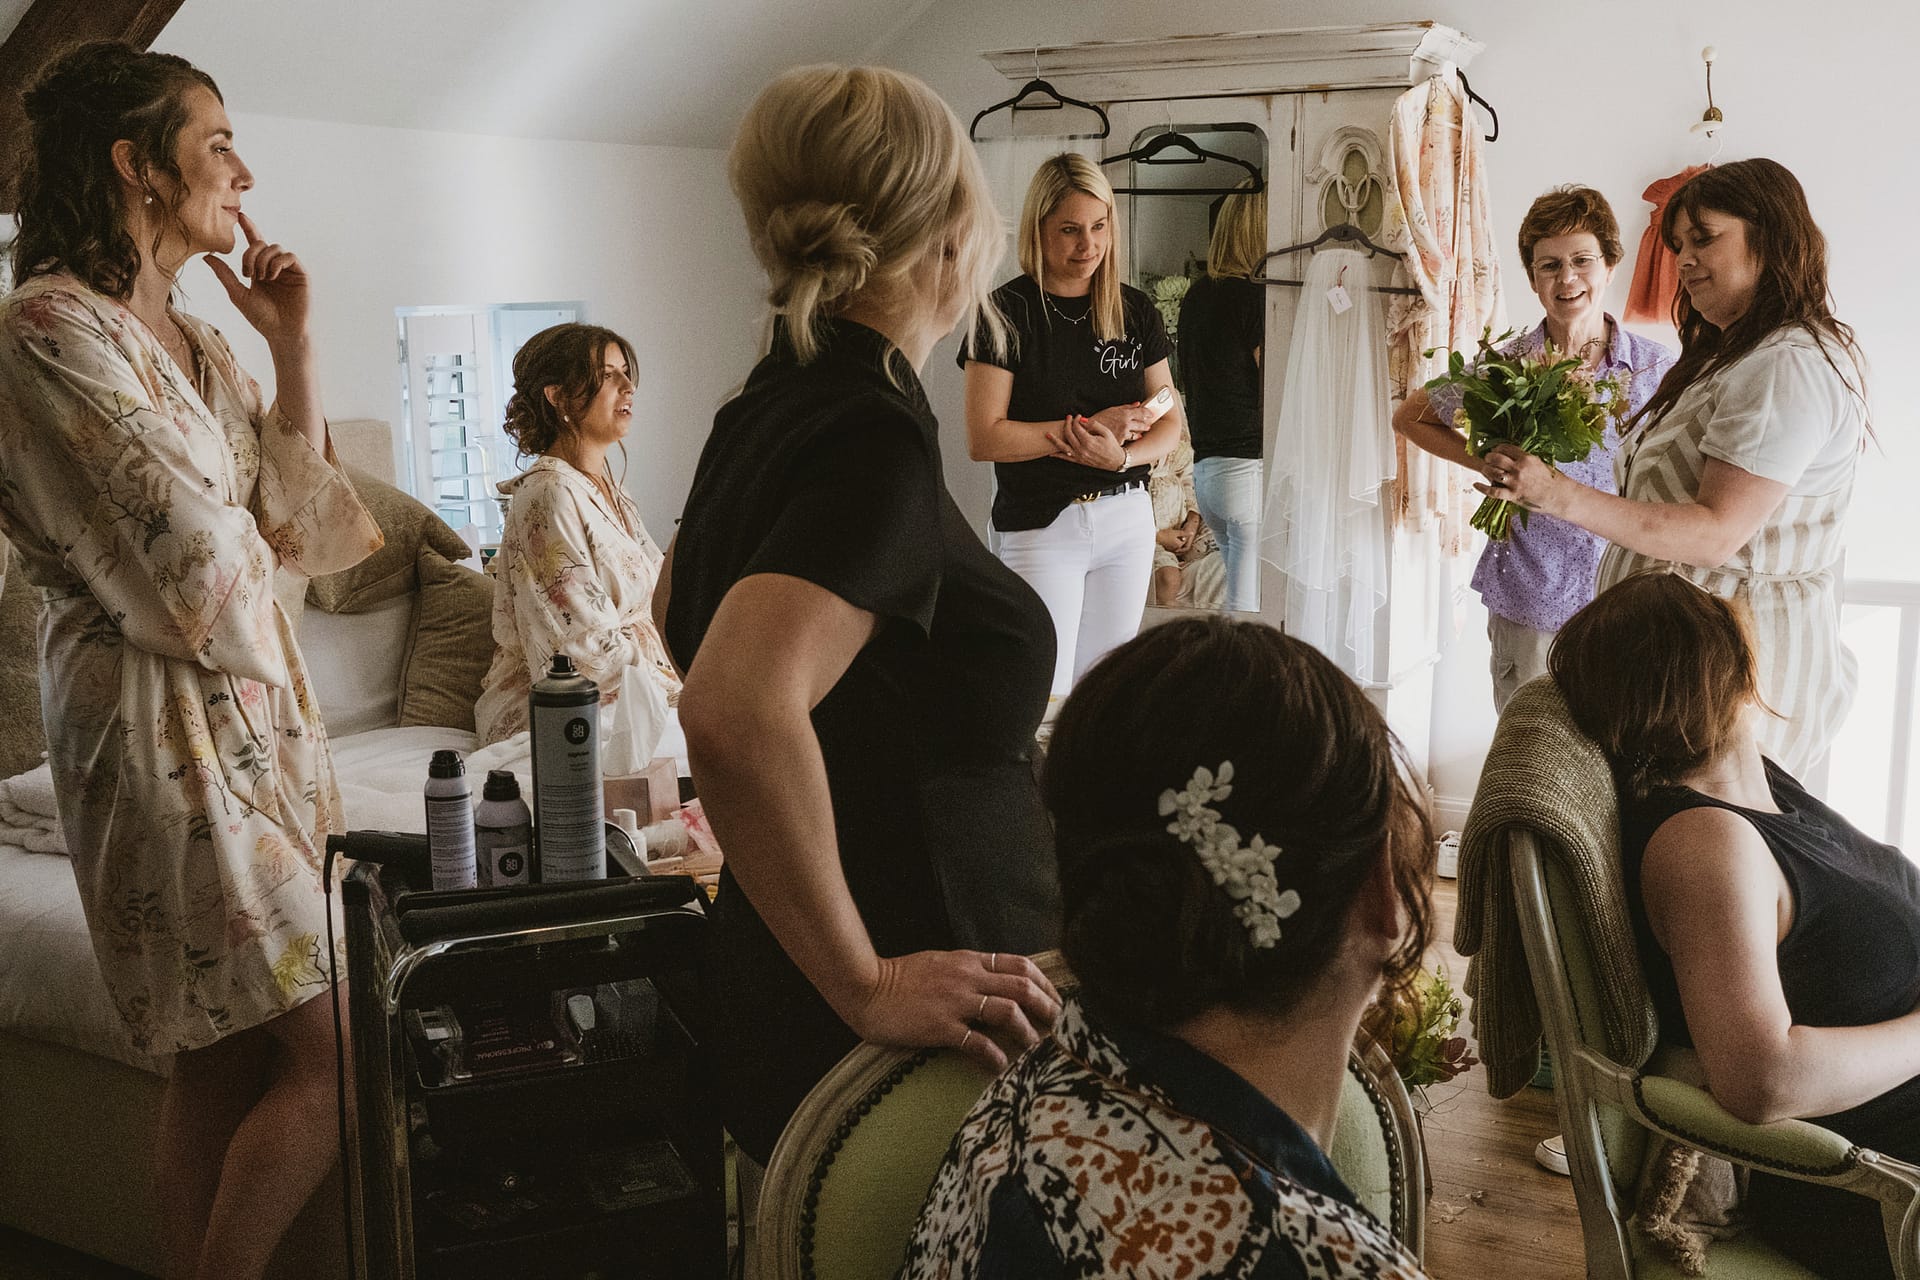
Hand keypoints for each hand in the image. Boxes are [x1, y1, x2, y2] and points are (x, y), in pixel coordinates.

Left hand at [203, 210, 308, 346]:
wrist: (282, 333)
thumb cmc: (262, 318)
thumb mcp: (238, 294)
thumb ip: (224, 275)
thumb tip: (206, 256)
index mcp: (260, 269)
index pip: (255, 243)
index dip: (249, 228)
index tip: (240, 216)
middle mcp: (275, 266)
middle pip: (261, 244)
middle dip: (250, 255)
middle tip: (248, 274)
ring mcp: (289, 269)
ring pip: (274, 248)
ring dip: (263, 260)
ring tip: (262, 278)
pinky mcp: (301, 274)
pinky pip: (289, 256)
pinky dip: (277, 262)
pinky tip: (272, 276)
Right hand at [841, 949, 1060, 1071]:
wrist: (865, 987)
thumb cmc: (900, 978)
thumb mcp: (940, 962)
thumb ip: (969, 970)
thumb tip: (997, 984)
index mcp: (969, 961)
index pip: (1020, 964)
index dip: (1045, 983)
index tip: (1057, 1000)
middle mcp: (967, 977)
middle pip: (1023, 986)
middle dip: (1048, 1006)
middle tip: (1060, 1026)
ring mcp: (955, 1001)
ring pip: (1008, 1011)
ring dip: (1028, 1032)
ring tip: (1035, 1049)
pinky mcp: (940, 1026)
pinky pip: (977, 1042)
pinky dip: (995, 1056)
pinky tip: (1001, 1067)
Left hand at [1045, 415, 1126, 469]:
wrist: (1116, 461)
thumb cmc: (1112, 445)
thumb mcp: (1106, 432)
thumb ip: (1094, 424)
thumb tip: (1082, 419)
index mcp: (1089, 441)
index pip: (1077, 427)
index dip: (1076, 420)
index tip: (1079, 416)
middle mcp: (1082, 449)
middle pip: (1069, 434)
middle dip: (1067, 424)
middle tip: (1068, 418)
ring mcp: (1080, 456)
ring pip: (1063, 447)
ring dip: (1054, 440)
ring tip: (1047, 434)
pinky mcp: (1080, 461)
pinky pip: (1066, 458)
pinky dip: (1058, 455)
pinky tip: (1050, 453)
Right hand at [1087, 402, 1154, 441]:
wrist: (1089, 430)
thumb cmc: (1099, 418)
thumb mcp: (1113, 409)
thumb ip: (1126, 407)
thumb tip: (1137, 404)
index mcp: (1125, 414)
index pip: (1142, 412)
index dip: (1148, 413)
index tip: (1151, 414)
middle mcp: (1126, 424)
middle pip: (1142, 424)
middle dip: (1146, 424)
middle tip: (1147, 425)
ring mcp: (1124, 434)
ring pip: (1137, 434)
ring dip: (1139, 433)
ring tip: (1140, 433)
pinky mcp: (1121, 442)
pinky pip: (1128, 440)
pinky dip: (1129, 439)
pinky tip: (1128, 438)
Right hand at [1156, 527, 1186, 551]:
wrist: (1155, 537)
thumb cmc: (1166, 534)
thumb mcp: (1176, 532)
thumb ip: (1184, 533)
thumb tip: (1192, 533)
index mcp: (1179, 544)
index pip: (1185, 541)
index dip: (1185, 535)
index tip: (1184, 530)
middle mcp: (1176, 548)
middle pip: (1181, 544)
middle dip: (1182, 539)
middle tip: (1181, 533)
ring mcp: (1171, 549)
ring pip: (1177, 546)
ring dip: (1178, 542)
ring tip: (1175, 536)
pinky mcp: (1167, 549)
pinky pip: (1173, 547)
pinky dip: (1173, 544)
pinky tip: (1171, 539)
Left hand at [1476, 444, 1556, 511]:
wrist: (1559, 496)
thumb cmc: (1553, 480)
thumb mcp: (1539, 463)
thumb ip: (1526, 459)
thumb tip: (1514, 455)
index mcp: (1527, 458)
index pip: (1506, 448)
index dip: (1497, 448)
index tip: (1495, 449)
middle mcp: (1519, 469)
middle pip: (1496, 458)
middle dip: (1489, 457)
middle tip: (1487, 458)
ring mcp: (1515, 482)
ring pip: (1493, 473)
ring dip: (1485, 470)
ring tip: (1484, 469)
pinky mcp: (1513, 495)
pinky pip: (1493, 492)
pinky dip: (1482, 488)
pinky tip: (1476, 484)